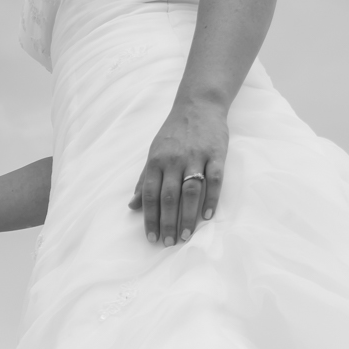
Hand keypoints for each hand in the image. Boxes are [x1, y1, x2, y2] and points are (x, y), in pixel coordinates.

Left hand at [129, 99, 227, 244]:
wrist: (199, 105)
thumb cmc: (174, 133)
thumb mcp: (154, 153)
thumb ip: (144, 180)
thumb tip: (131, 206)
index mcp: (156, 161)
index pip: (150, 194)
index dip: (150, 218)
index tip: (151, 237)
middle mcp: (174, 160)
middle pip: (169, 196)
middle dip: (167, 222)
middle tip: (169, 243)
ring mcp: (196, 156)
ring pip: (190, 191)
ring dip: (187, 216)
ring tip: (186, 236)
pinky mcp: (216, 154)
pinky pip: (215, 179)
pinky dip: (211, 199)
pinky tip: (207, 216)